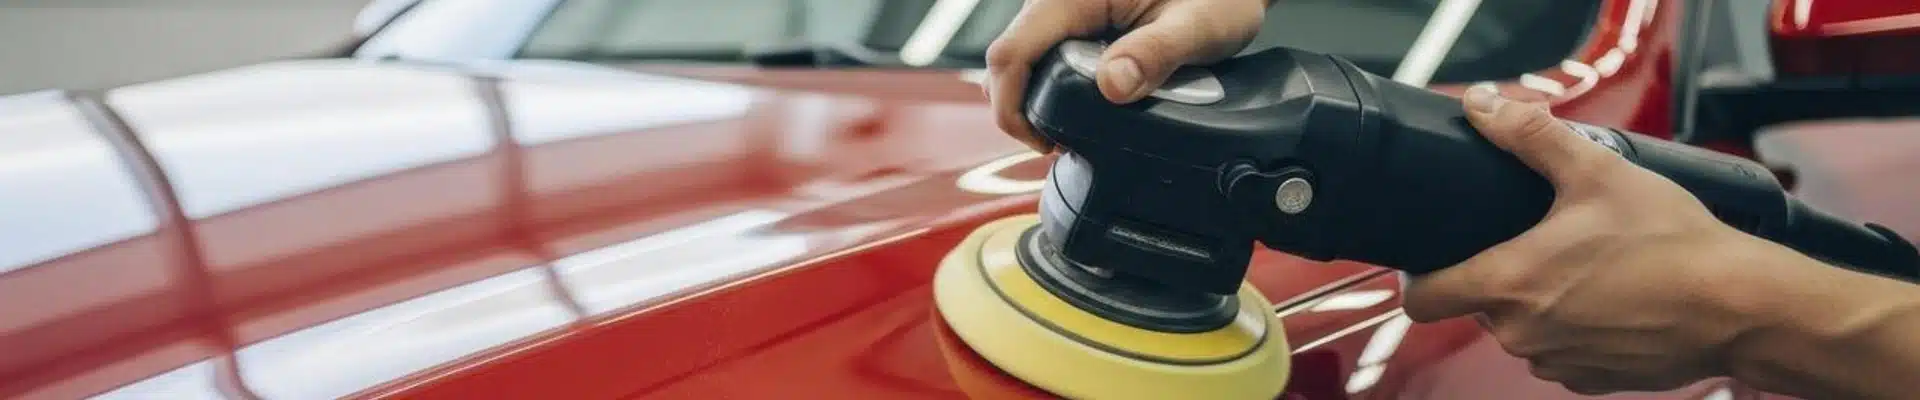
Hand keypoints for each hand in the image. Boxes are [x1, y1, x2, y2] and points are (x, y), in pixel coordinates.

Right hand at [982, 0, 1270, 152]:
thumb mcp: (1198, 25)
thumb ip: (1156, 54)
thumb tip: (1112, 86)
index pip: (1013, 49)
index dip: (1012, 104)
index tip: (1042, 142)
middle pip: (1009, 59)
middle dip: (1022, 108)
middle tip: (1060, 144)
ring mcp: (1064, 9)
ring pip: (1024, 59)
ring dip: (1037, 98)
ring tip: (1072, 131)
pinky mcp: (1073, 21)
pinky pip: (1046, 55)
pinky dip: (1054, 86)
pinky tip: (1080, 107)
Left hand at [1401, 84, 1802, 393]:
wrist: (1741, 305)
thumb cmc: (1672, 242)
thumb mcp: (1596, 171)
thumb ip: (1530, 138)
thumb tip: (1481, 107)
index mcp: (1509, 285)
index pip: (1423, 299)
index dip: (1423, 276)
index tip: (1440, 256)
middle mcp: (1522, 334)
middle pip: (1481, 305)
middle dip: (1504, 274)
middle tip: (1548, 240)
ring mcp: (1557, 362)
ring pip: (1523, 329)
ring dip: (1543, 303)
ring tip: (1590, 267)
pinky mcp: (1592, 381)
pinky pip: (1562, 352)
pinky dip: (1578, 330)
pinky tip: (1614, 300)